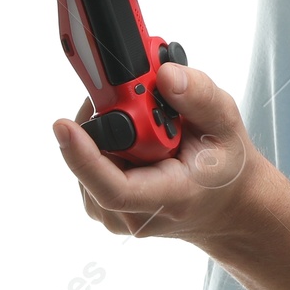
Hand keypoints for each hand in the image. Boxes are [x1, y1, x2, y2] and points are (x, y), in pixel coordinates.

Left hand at [52, 63, 270, 250]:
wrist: (226, 205)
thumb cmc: (225, 168)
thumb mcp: (226, 124)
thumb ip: (200, 96)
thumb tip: (164, 74)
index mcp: (170, 198)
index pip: (114, 187)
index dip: (83, 156)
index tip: (63, 125)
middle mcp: (136, 215)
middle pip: (96, 161)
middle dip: (107, 118)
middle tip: (134, 91)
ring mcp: (116, 215)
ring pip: (90, 160)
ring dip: (108, 130)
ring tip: (146, 120)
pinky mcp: (104, 207)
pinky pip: (90, 165)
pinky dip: (106, 142)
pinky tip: (134, 136)